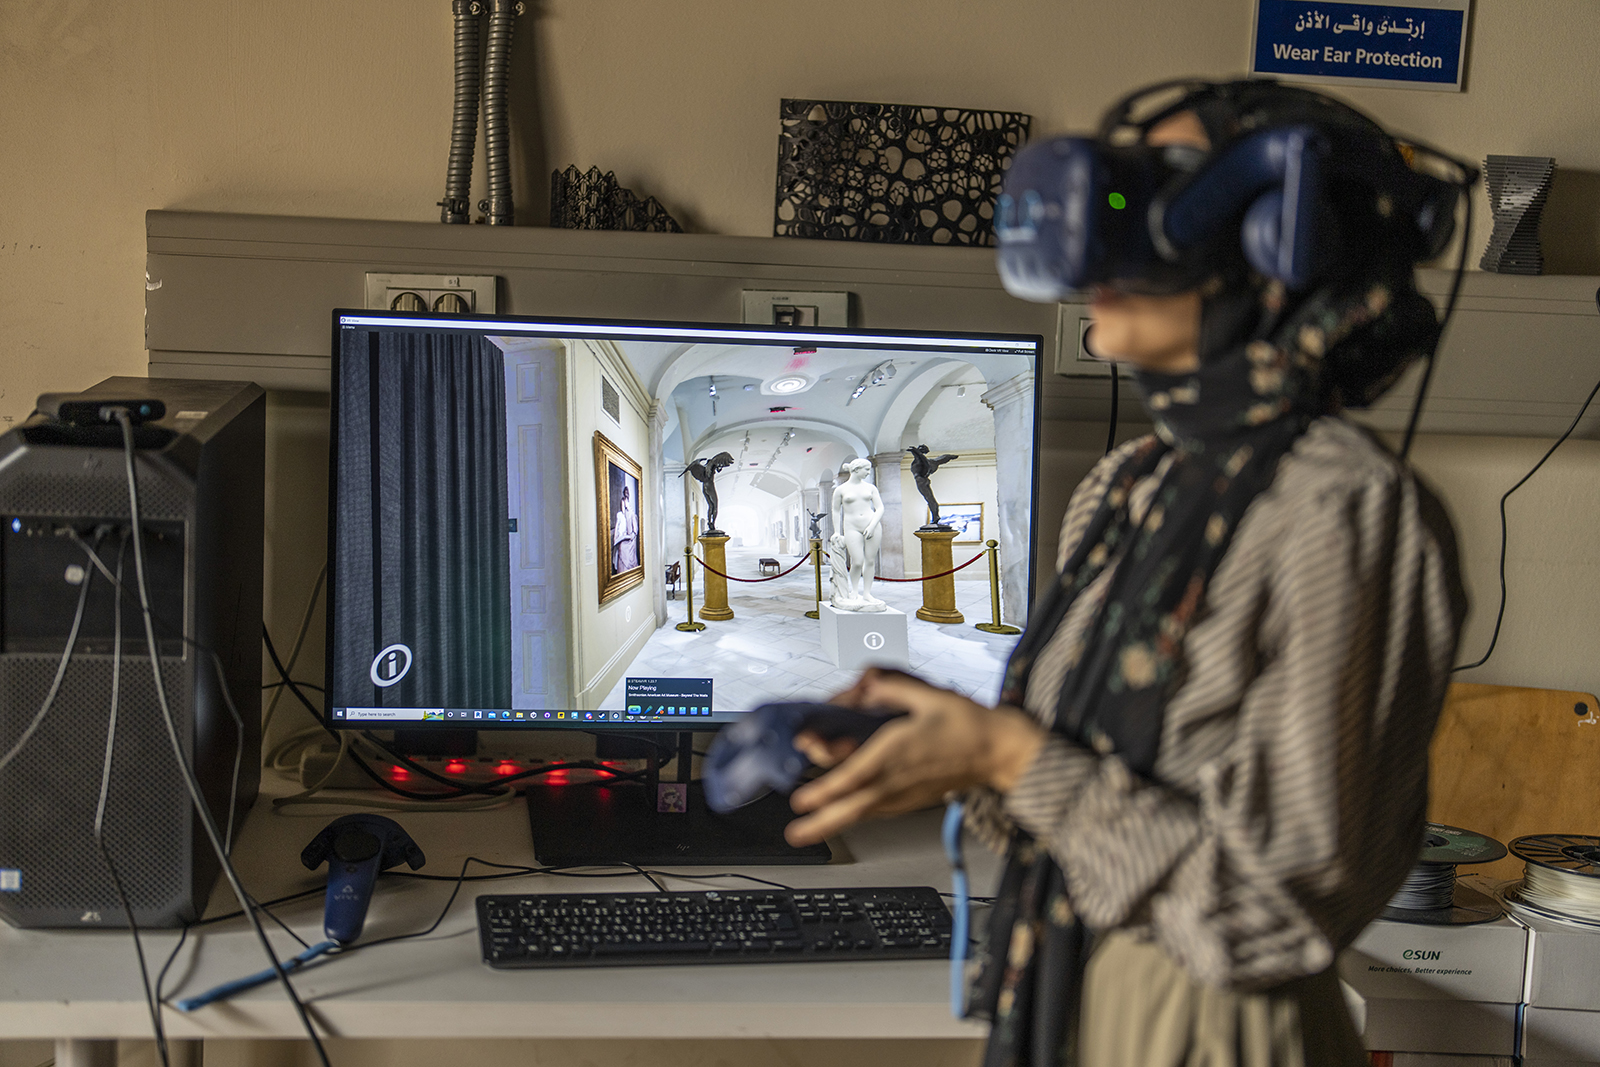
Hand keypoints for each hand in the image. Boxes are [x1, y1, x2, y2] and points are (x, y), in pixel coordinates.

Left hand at [785, 669, 1044, 846]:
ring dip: (833, 824)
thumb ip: (891, 687)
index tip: (802, 799)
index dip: (825, 791)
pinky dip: (856, 815)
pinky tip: (843, 816)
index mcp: (897, 753)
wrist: (997, 751)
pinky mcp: (911, 800)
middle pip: (853, 808)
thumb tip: (865, 682)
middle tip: (795, 834)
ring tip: (807, 833)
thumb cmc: (967, 724)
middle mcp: (897, 780)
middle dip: (821, 823)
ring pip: (862, 814)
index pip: (854, 777)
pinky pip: (877, 811)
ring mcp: (905, 795)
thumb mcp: (928, 695)